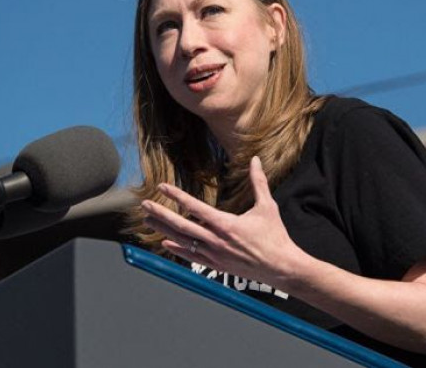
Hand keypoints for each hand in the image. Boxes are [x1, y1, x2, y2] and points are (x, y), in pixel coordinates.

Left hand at [140, 156, 304, 286]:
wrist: (281, 267)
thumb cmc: (275, 235)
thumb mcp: (267, 206)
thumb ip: (259, 182)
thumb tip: (256, 160)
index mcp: (226, 223)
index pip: (194, 206)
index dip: (176, 195)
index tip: (162, 187)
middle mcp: (216, 239)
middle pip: (181, 225)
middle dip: (161, 214)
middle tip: (145, 205)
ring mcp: (214, 254)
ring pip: (182, 240)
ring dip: (164, 229)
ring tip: (149, 221)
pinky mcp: (216, 265)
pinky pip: (191, 256)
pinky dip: (177, 248)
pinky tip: (167, 242)